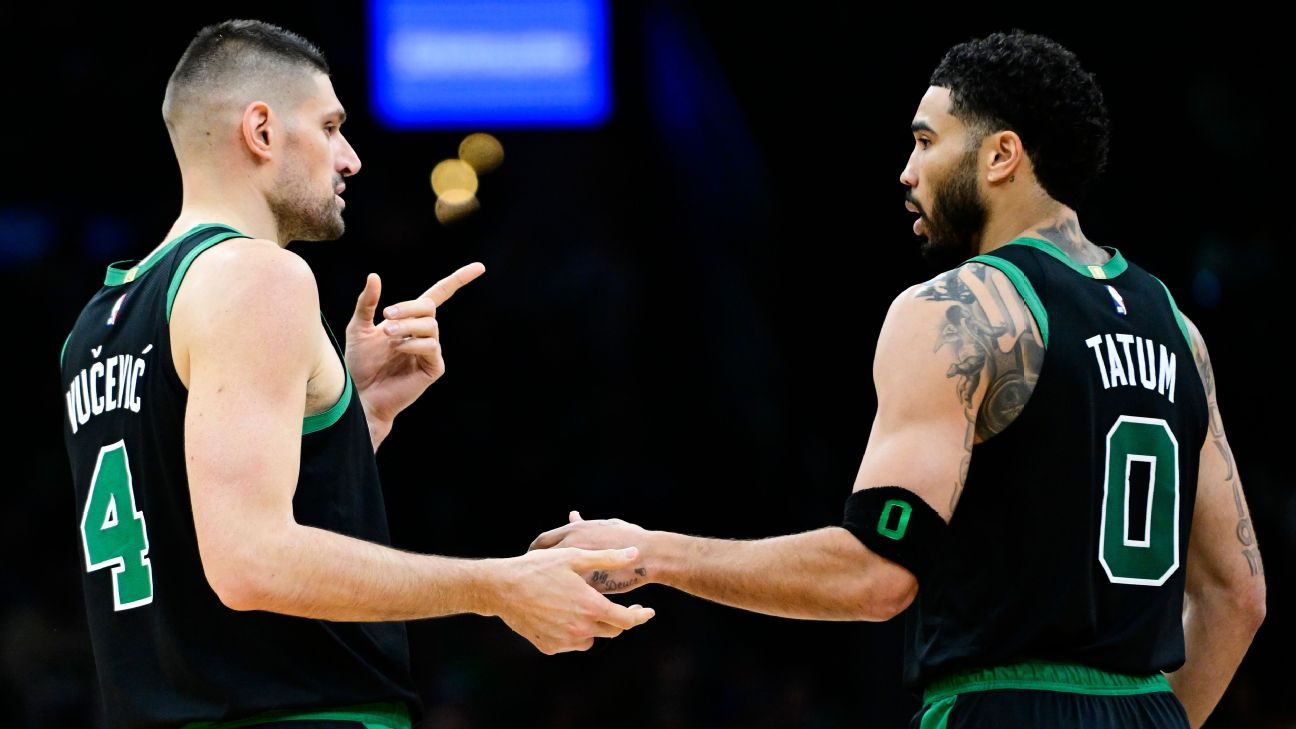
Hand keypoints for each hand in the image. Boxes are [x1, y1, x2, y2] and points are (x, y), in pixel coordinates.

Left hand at [345, 263, 485, 425]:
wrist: (360, 394)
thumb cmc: (359, 364)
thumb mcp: (358, 328)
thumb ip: (367, 303)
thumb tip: (375, 275)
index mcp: (411, 320)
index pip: (440, 294)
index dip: (459, 280)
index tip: (480, 267)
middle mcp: (424, 333)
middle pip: (429, 307)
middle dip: (408, 308)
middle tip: (386, 318)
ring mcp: (430, 351)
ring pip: (430, 326)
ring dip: (408, 326)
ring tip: (387, 334)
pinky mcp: (433, 368)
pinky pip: (431, 347)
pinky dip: (413, 344)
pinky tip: (398, 349)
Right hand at [494, 547, 655, 654]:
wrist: (502, 588)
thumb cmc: (539, 567)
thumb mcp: (575, 556)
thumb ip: (608, 558)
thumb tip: (636, 553)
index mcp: (591, 607)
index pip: (627, 620)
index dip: (640, 616)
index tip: (647, 611)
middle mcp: (581, 628)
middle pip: (612, 631)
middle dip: (619, 620)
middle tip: (620, 608)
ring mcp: (564, 640)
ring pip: (591, 638)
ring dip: (593, 626)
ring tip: (584, 606)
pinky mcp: (549, 646)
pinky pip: (570, 642)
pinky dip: (572, 632)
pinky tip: (564, 614)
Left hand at [530, 511, 653, 593]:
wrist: (648, 556)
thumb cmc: (629, 538)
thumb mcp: (604, 525)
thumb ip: (584, 524)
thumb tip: (573, 516)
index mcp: (574, 532)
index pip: (542, 541)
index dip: (534, 550)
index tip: (532, 557)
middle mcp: (571, 548)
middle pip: (540, 560)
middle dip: (534, 569)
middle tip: (532, 578)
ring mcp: (577, 569)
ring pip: (550, 580)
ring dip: (545, 586)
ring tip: (543, 592)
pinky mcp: (587, 588)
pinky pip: (567, 594)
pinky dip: (562, 598)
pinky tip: (561, 602)